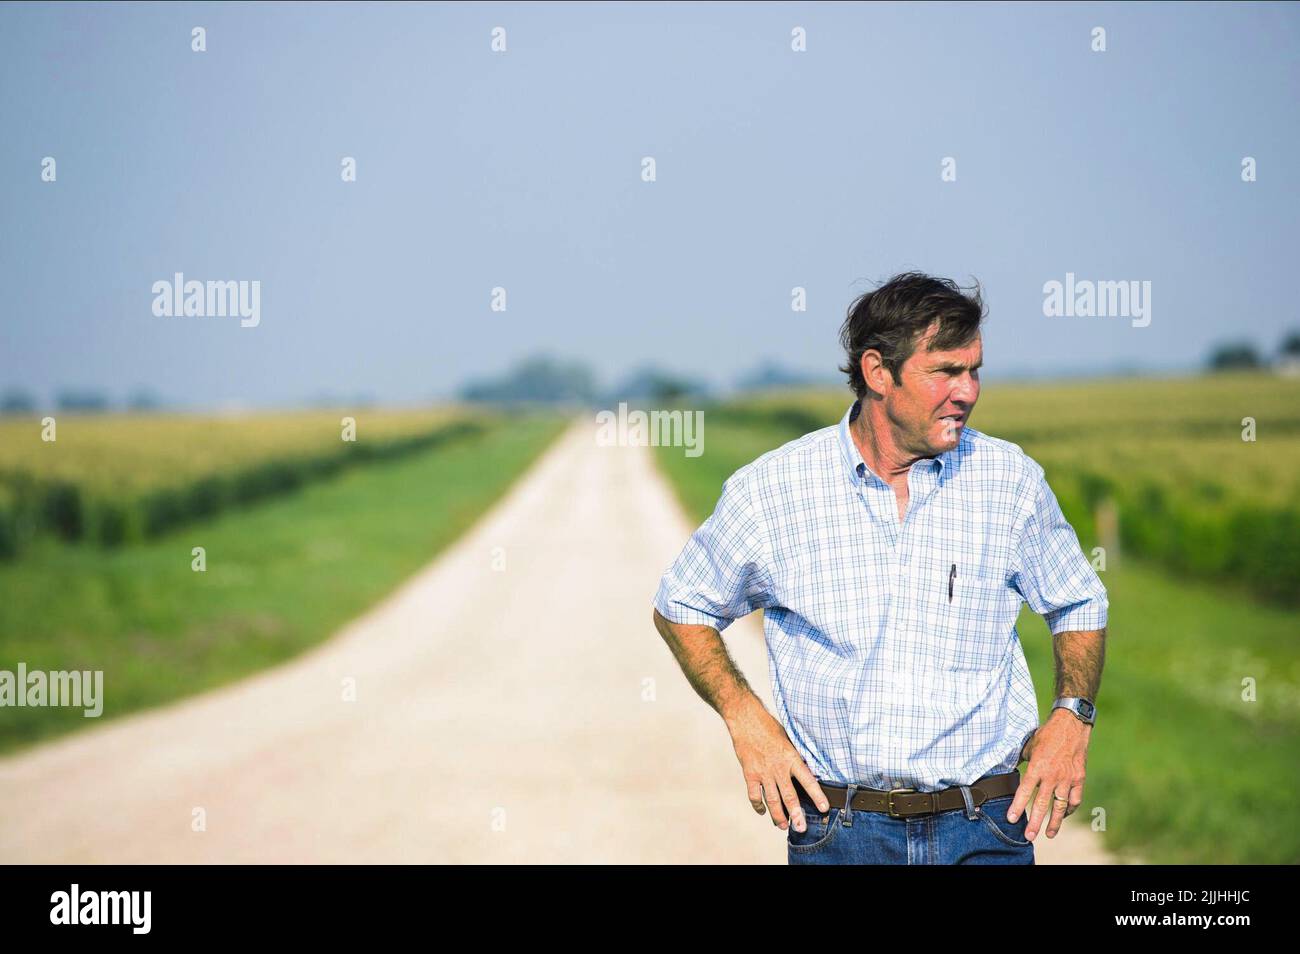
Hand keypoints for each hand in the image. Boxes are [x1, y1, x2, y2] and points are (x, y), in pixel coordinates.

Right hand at [725, 695, 829, 831]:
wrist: (746, 719)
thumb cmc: (769, 727)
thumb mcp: (789, 739)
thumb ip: (796, 756)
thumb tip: (806, 769)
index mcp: (791, 758)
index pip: (808, 780)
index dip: (817, 795)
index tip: (824, 808)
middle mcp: (778, 768)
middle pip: (789, 797)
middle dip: (796, 815)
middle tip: (801, 829)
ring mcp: (763, 772)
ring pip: (772, 800)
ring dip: (778, 816)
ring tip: (783, 826)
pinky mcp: (750, 774)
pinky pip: (754, 795)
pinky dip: (758, 806)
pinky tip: (762, 812)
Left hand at [1007, 708, 1089, 840]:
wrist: (1071, 725)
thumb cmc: (1047, 735)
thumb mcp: (1029, 745)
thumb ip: (1023, 761)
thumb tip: (1011, 770)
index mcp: (1037, 767)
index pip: (1025, 791)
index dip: (1017, 806)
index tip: (1011, 819)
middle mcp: (1052, 775)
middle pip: (1042, 804)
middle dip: (1034, 822)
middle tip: (1029, 836)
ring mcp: (1067, 779)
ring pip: (1060, 806)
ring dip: (1055, 822)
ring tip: (1049, 834)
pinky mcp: (1079, 779)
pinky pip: (1074, 799)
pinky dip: (1070, 809)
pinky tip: (1064, 815)